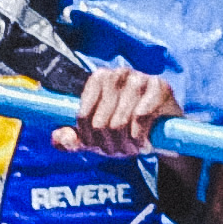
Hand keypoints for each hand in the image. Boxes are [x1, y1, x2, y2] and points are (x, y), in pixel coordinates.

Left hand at [55, 61, 182, 158]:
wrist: (166, 131)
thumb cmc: (126, 130)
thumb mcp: (96, 137)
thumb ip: (72, 139)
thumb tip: (57, 138)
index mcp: (98, 78)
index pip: (83, 116)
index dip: (90, 138)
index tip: (100, 147)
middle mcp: (117, 73)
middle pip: (101, 122)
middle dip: (110, 144)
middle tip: (121, 150)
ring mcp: (139, 77)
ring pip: (120, 121)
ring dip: (126, 144)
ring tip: (133, 147)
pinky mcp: (160, 87)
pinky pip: (140, 117)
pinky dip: (140, 137)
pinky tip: (145, 142)